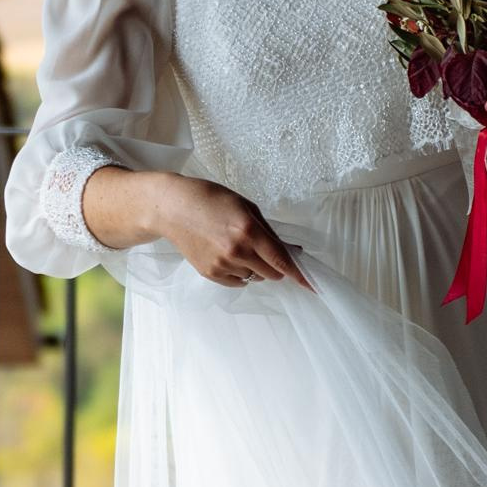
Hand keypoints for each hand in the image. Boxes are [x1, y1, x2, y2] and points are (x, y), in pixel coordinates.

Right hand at [156, 176, 309, 288]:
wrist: (173, 208)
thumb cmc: (210, 200)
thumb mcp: (245, 206)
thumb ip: (268, 231)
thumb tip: (290, 251)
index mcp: (249, 230)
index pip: (281, 260)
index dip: (299, 275)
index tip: (313, 287)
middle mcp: (237, 251)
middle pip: (271, 274)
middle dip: (274, 266)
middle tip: (263, 250)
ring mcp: (223, 265)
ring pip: (254, 278)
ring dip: (254, 267)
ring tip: (235, 246)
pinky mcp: (210, 274)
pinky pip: (237, 282)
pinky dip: (239, 273)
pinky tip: (226, 254)